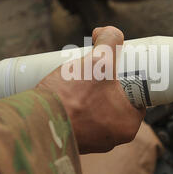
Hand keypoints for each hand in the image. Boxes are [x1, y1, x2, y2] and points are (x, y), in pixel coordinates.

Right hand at [37, 26, 145, 153]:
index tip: (118, 65)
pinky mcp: (76, 140)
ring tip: (80, 79)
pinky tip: (70, 95)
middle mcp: (115, 138)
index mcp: (129, 123)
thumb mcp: (97, 61)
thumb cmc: (71, 97)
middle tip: (96, 68)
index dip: (129, 76)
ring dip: (91, 95)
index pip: (137, 95)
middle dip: (107, 83)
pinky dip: (78, 106)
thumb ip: (110, 40)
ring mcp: (95, 142)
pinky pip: (83, 119)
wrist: (35, 122)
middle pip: (117, 101)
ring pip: (99, 109)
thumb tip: (108, 31)